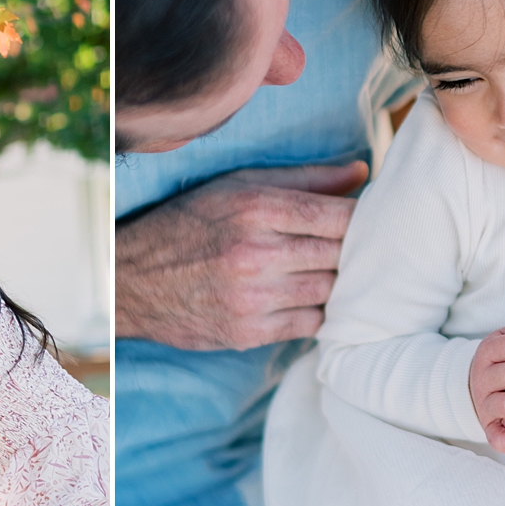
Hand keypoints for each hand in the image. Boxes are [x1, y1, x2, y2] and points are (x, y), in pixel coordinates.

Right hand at [116, 162, 367, 349]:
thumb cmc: (190, 223)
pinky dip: (319, 312)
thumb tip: (362, 172)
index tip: (371, 221)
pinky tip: (312, 298)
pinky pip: (311, 325)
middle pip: (340, 255)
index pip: (338, 216)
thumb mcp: (239, 185)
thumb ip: (304, 179)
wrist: (133, 279)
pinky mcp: (248, 332)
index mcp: (256, 207)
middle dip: (357, 252)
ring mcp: (252, 297)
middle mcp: (255, 253)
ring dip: (340, 284)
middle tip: (365, 249)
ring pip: (331, 292)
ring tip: (337, 272)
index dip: (365, 220)